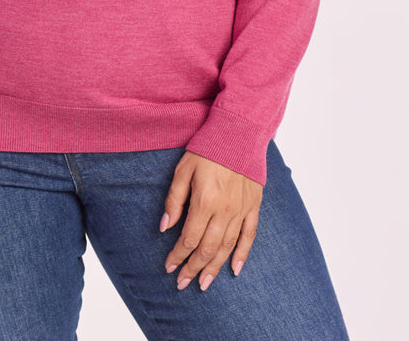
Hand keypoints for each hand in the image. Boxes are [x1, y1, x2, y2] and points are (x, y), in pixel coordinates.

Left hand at [160, 151, 261, 290]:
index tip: (168, 267)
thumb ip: (174, 200)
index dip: (177, 255)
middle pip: (207, 248)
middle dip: (193, 268)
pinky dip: (242, 255)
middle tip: (182, 283)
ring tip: (204, 283)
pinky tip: (235, 269)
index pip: (188, 238)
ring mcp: (241, 210)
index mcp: (205, 201)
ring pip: (227, 247)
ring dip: (214, 267)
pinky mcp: (253, 207)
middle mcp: (225, 211)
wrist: (238, 134)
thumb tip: (164, 226)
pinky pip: (249, 236)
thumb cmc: (206, 150)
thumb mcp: (183, 170)